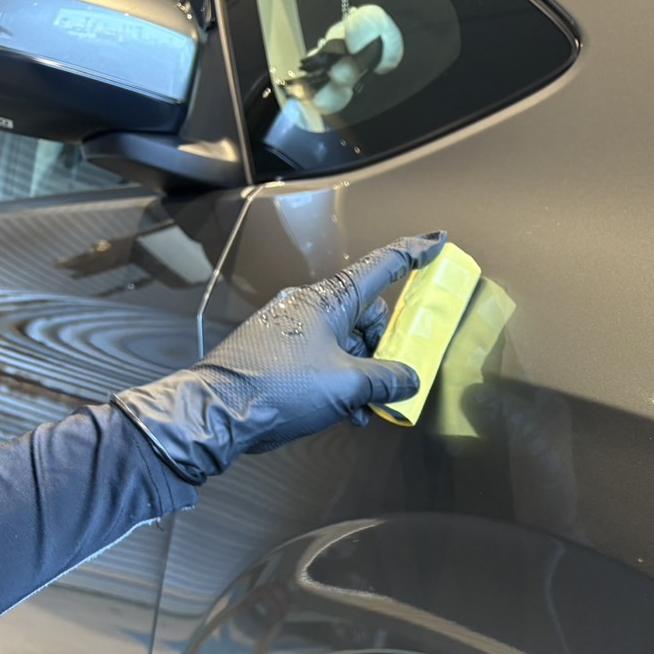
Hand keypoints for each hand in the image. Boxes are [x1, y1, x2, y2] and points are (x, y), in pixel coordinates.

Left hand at [113, 232, 445, 483]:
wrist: (217, 412)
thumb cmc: (282, 387)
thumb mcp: (348, 385)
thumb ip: (386, 380)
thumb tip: (408, 379)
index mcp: (329, 300)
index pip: (381, 268)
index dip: (412, 254)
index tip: (436, 241)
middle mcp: (309, 307)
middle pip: (365, 315)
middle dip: (384, 347)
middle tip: (392, 379)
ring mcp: (290, 328)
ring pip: (344, 342)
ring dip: (362, 372)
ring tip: (364, 407)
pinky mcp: (276, 353)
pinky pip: (322, 359)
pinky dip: (339, 380)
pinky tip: (343, 411)